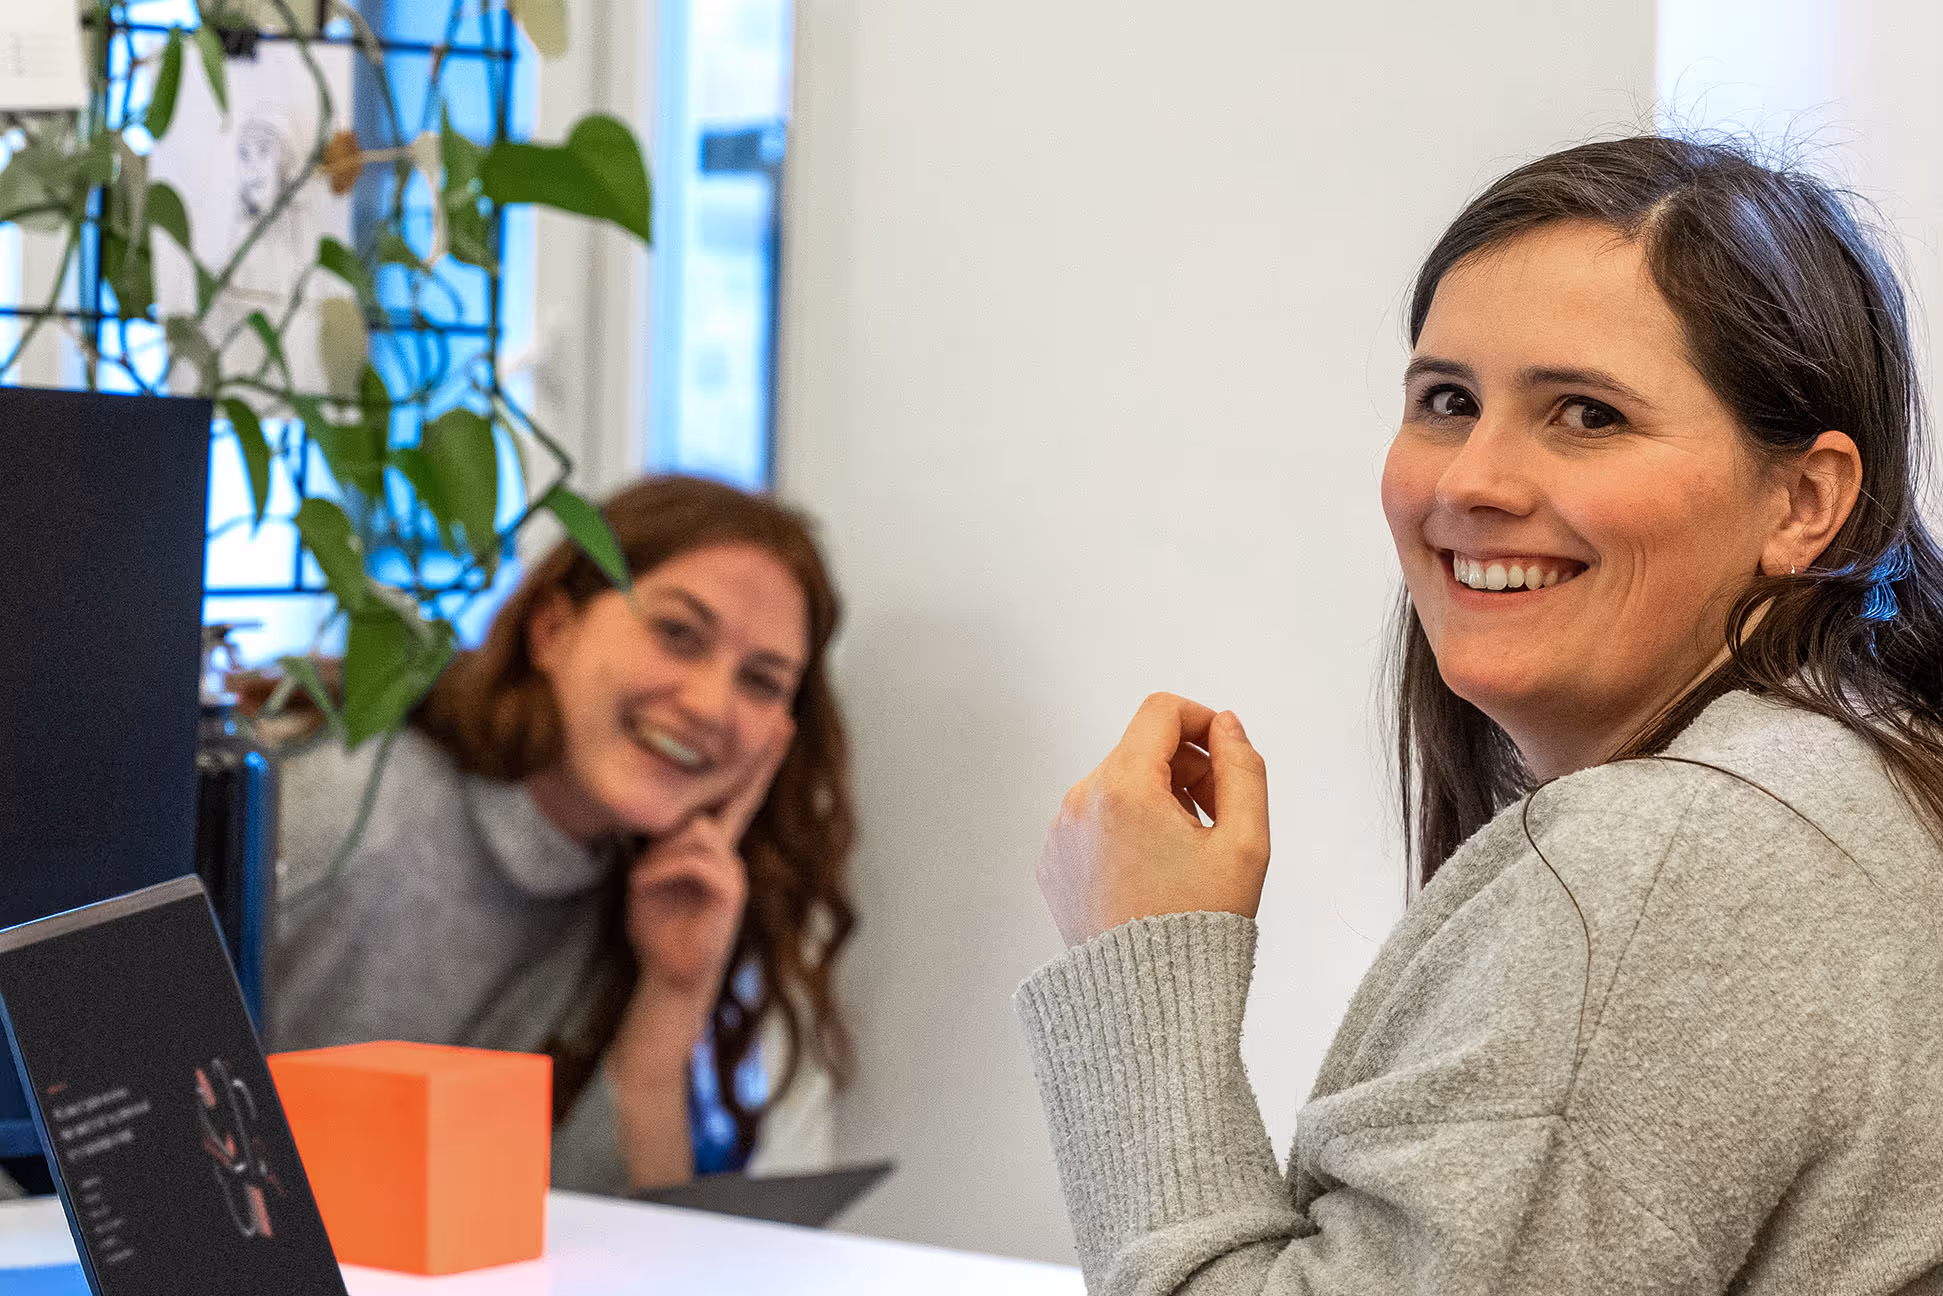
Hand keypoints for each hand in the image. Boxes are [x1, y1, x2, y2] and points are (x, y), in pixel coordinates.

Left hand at [624, 727, 791, 997]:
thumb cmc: (659, 927)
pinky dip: (659, 872)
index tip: (780, 727)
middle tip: (783, 723)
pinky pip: (691, 860)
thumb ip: (665, 845)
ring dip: (658, 855)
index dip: (757, 763)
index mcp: (711, 848)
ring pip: (693, 832)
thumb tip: (680, 822)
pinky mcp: (730, 890)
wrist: (671, 975)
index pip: (734, 797)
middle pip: (726, 801)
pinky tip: (645, 890)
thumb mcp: (651, 876)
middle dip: (756, 764)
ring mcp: (733, 871)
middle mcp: (728, 854)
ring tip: (644, 883)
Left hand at [1037, 693, 1269, 946]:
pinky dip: (1127, 829)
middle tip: (1220, 818)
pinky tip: (1155, 872)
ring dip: (1158, 800)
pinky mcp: (1053, 862)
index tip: (1225, 755)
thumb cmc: (1198, 926)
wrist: (1147, 1000)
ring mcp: (1060, 833)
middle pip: (1141, 749)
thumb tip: (1226, 726)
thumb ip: (1243, 768)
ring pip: (1118, 785)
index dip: (1202, 721)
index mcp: (1123, 788)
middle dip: (1187, 770)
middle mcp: (1080, 802)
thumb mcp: (1246, 842)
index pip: (1161, 712)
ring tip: (1189, 851)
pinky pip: (1095, 821)